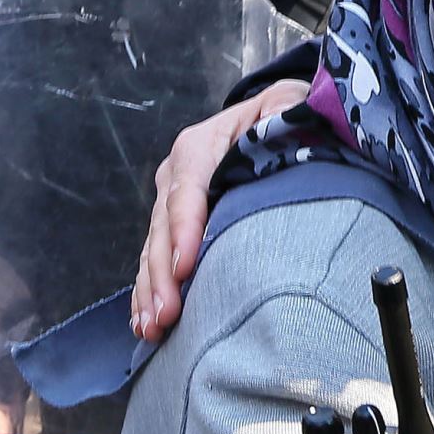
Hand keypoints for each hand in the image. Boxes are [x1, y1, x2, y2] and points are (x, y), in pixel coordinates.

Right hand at [131, 80, 309, 339]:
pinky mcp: (172, 227)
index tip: (186, 269)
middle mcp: (175, 176)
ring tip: (152, 329)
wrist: (265, 119)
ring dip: (150, 292)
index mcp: (199, 146)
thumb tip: (288, 132)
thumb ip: (285, 116)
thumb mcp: (285, 105)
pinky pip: (153, 261)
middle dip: (161, 275)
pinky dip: (147, 292)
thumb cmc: (280, 116)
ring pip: (152, 251)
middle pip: (162, 230)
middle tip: (166, 316)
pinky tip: (145, 322)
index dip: (185, 230)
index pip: (187, 191)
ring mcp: (169, 203)